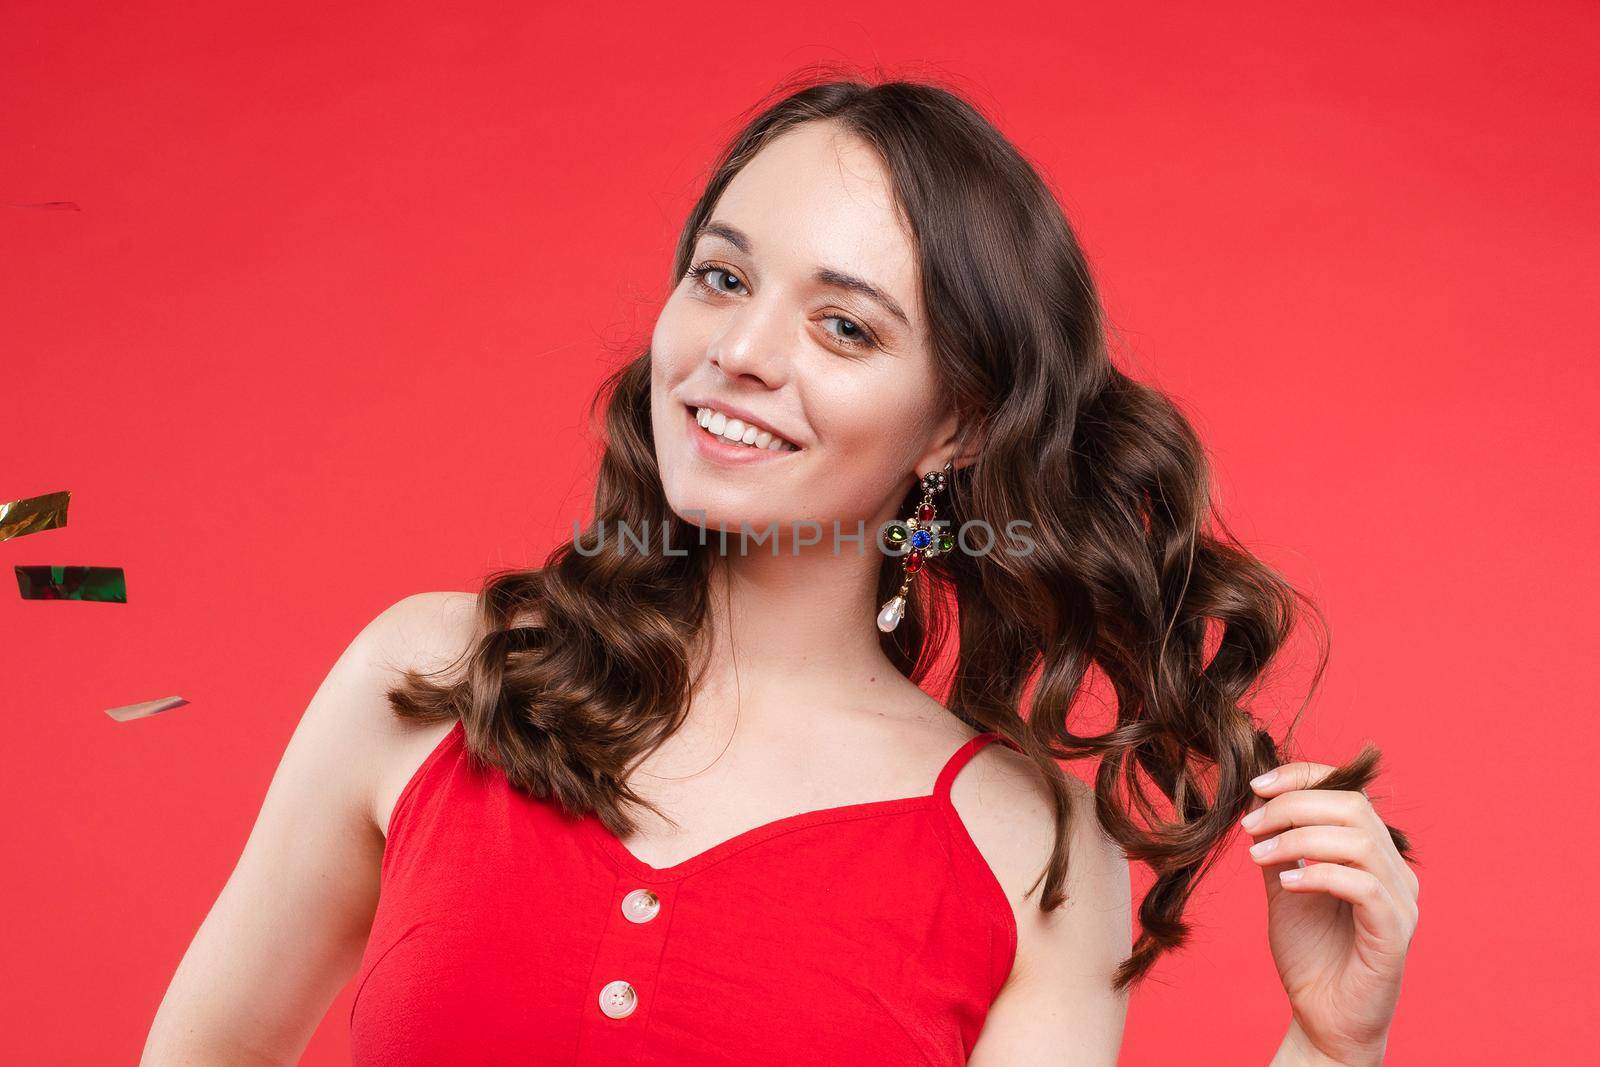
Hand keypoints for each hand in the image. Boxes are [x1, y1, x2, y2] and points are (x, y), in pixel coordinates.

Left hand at [1240, 761, 1418, 1064]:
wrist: (1322, 1016)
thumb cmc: (1309, 953)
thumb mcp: (1284, 887)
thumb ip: (1280, 847)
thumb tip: (1260, 801)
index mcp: (1372, 853)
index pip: (1348, 791)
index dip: (1302, 777)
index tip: (1256, 785)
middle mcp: (1395, 871)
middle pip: (1353, 806)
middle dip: (1293, 805)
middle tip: (1251, 825)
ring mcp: (1401, 901)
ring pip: (1358, 841)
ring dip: (1298, 839)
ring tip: (1259, 854)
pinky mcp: (1394, 933)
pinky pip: (1364, 887)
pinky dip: (1319, 875)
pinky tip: (1287, 885)